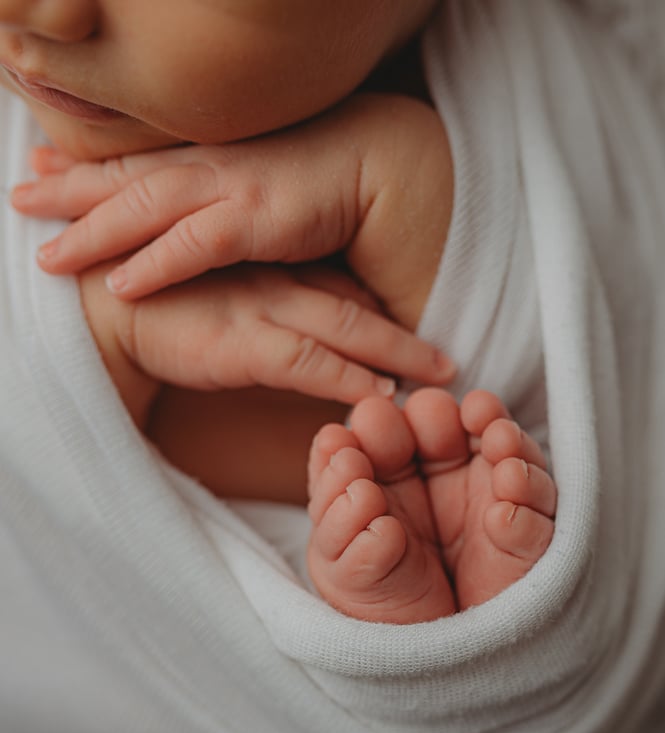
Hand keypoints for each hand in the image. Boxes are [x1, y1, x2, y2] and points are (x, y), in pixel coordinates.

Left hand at [14, 93, 452, 329]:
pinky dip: (155, 261)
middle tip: (18, 197)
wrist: (384, 167)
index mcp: (210, 156)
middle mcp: (211, 165)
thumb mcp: (260, 184)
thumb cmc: (324, 182)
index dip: (85, 166)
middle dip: (66, 189)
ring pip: (144, 208)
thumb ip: (223, 195)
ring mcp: (231, 188)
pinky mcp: (258, 219)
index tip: (40, 167)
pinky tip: (119, 282)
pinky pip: (195, 244)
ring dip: (92, 230)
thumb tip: (198, 208)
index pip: (135, 160)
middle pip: (123, 177)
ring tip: (46, 258)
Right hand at [79, 259, 454, 426]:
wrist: (101, 302)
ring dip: (394, 356)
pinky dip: (347, 378)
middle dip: (407, 339)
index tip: (421, 344)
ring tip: (436, 380)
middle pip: (359, 310)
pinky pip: (308, 361)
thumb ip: (265, 313)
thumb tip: (304, 345)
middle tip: (452, 364)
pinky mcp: (241, 340)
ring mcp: (262, 309)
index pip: (344, 293)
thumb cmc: (158, 303)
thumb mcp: (222, 300)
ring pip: (346, 332)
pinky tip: (378, 395)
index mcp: (272, 272)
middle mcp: (277, 284)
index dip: (385, 318)